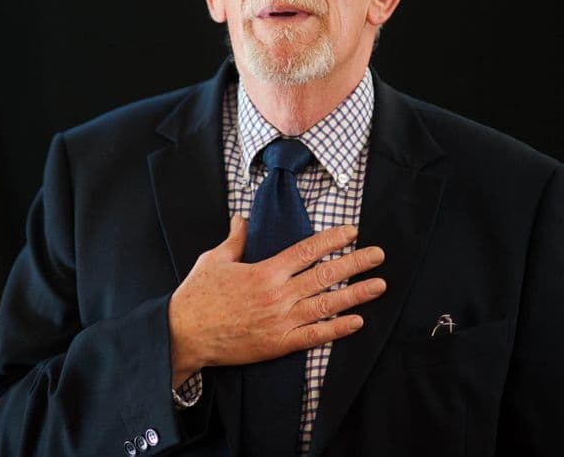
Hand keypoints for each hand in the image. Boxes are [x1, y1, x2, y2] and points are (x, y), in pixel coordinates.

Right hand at [167, 215, 385, 386]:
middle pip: (325, 275)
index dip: (332, 239)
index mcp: (265, 271)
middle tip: (378, 255)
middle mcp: (278, 294)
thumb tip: (241, 219)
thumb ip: (234, 240)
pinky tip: (356, 322)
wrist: (184, 334)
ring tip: (378, 285)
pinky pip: (314, 336)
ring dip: (356, 295)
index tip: (352, 232)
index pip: (307, 250)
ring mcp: (281, 321)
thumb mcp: (214, 260)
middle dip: (355, 263)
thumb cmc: (197, 296)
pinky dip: (337, 329)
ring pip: (327, 305)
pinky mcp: (278, 343)